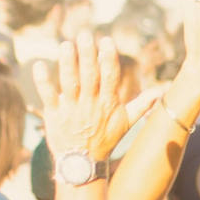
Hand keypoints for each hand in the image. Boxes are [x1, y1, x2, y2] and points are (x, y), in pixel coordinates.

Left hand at [38, 35, 157, 162]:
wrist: (82, 164)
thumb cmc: (105, 140)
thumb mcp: (126, 123)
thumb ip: (142, 105)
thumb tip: (160, 91)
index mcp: (108, 104)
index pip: (110, 78)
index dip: (108, 59)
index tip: (106, 41)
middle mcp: (90, 105)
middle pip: (90, 77)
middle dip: (88, 56)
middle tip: (85, 35)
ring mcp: (71, 110)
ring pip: (70, 84)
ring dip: (67, 64)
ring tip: (65, 44)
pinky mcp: (54, 115)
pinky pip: (48, 96)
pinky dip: (43, 82)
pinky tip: (39, 65)